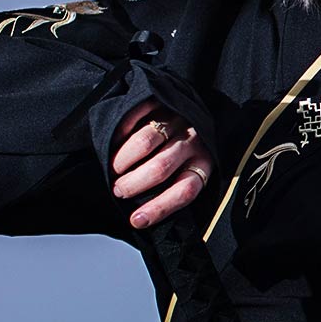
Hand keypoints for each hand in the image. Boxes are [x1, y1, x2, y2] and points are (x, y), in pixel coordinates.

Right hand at [108, 97, 215, 228]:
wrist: (193, 108)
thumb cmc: (183, 152)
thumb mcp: (186, 172)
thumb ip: (169, 190)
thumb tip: (139, 218)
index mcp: (204, 164)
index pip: (186, 191)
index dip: (160, 208)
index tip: (136, 220)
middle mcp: (194, 141)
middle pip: (161, 167)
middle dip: (134, 185)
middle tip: (119, 191)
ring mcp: (179, 119)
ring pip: (146, 142)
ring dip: (123, 161)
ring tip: (115, 170)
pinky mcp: (164, 101)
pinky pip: (137, 116)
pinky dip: (121, 132)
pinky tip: (115, 143)